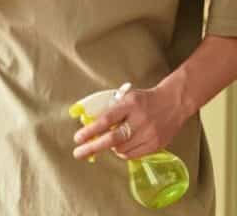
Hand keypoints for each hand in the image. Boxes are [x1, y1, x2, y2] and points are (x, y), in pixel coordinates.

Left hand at [72, 83, 188, 160]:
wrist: (173, 103)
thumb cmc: (144, 99)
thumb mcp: (125, 97)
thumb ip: (111, 110)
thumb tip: (91, 125)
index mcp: (129, 105)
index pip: (106, 120)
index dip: (90, 131)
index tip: (78, 138)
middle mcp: (139, 120)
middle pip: (113, 138)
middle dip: (93, 147)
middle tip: (79, 153)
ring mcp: (149, 134)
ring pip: (121, 149)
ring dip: (109, 147)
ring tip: (108, 141)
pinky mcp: (156, 145)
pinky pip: (132, 155)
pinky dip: (122, 152)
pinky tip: (121, 145)